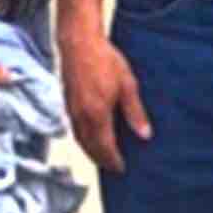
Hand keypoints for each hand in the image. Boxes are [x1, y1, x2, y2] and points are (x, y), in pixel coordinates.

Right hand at [61, 23, 148, 176]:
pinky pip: (74, 129)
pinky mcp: (66, 103)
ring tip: (102, 156)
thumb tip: (145, 135)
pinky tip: (91, 136)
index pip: (105, 147)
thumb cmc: (105, 60)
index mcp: (97, 115)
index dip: (113, 160)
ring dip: (91, 151)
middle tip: (112, 167)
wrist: (79, 43)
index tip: (121, 169)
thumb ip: (135, 112)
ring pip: (80, 139)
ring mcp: (71, 110)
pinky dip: (83, 139)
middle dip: (101, 160)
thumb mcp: (127, 85)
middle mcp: (81, 117)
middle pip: (90, 148)